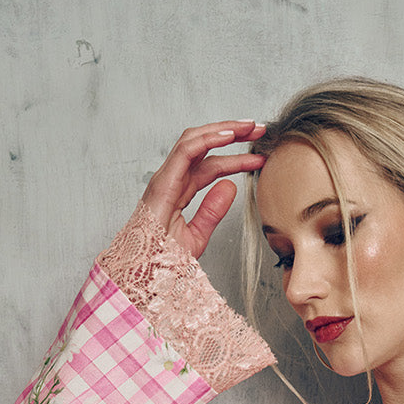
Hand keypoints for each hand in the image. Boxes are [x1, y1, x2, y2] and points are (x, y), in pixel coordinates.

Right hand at [139, 120, 267, 259]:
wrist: (143, 276)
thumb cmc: (161, 262)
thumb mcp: (197, 237)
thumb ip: (212, 211)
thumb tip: (230, 187)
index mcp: (179, 191)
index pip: (210, 166)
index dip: (236, 158)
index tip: (260, 157)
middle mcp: (171, 180)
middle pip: (204, 146)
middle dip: (232, 134)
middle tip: (259, 129)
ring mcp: (166, 179)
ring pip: (195, 141)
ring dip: (224, 130)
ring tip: (250, 127)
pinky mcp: (164, 182)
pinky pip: (187, 151)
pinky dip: (209, 139)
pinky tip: (229, 135)